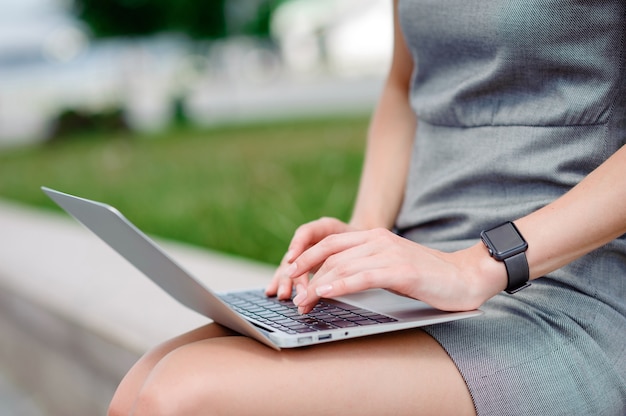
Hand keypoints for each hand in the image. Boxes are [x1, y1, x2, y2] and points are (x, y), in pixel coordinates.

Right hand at [265, 217, 358, 299]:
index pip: (307, 232)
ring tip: (284, 295)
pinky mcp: (304, 265)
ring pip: (290, 265)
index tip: (292, 259)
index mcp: (326, 227)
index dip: (297, 244)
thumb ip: (356, 251)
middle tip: (298, 291)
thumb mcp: (364, 241)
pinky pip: (291, 274)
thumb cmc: (363, 240)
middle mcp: (312, 239)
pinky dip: (283, 283)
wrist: (363, 239)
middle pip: (297, 254)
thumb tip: (350, 270)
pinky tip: (272, 292)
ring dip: (286, 281)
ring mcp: (305, 252)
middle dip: (293, 274)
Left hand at [287, 228, 505, 313]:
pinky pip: (364, 276)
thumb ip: (365, 268)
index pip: (330, 244)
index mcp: (374, 237)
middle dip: (307, 276)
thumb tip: (334, 283)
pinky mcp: (402, 271)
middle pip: (330, 254)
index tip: (291, 276)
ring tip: (305, 303)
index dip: (306, 258)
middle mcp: (378, 240)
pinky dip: (342, 284)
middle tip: (295, 298)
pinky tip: (327, 293)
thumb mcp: (390, 266)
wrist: (466, 277)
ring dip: (319, 286)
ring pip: (343, 265)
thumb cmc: (428, 277)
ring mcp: (390, 253)